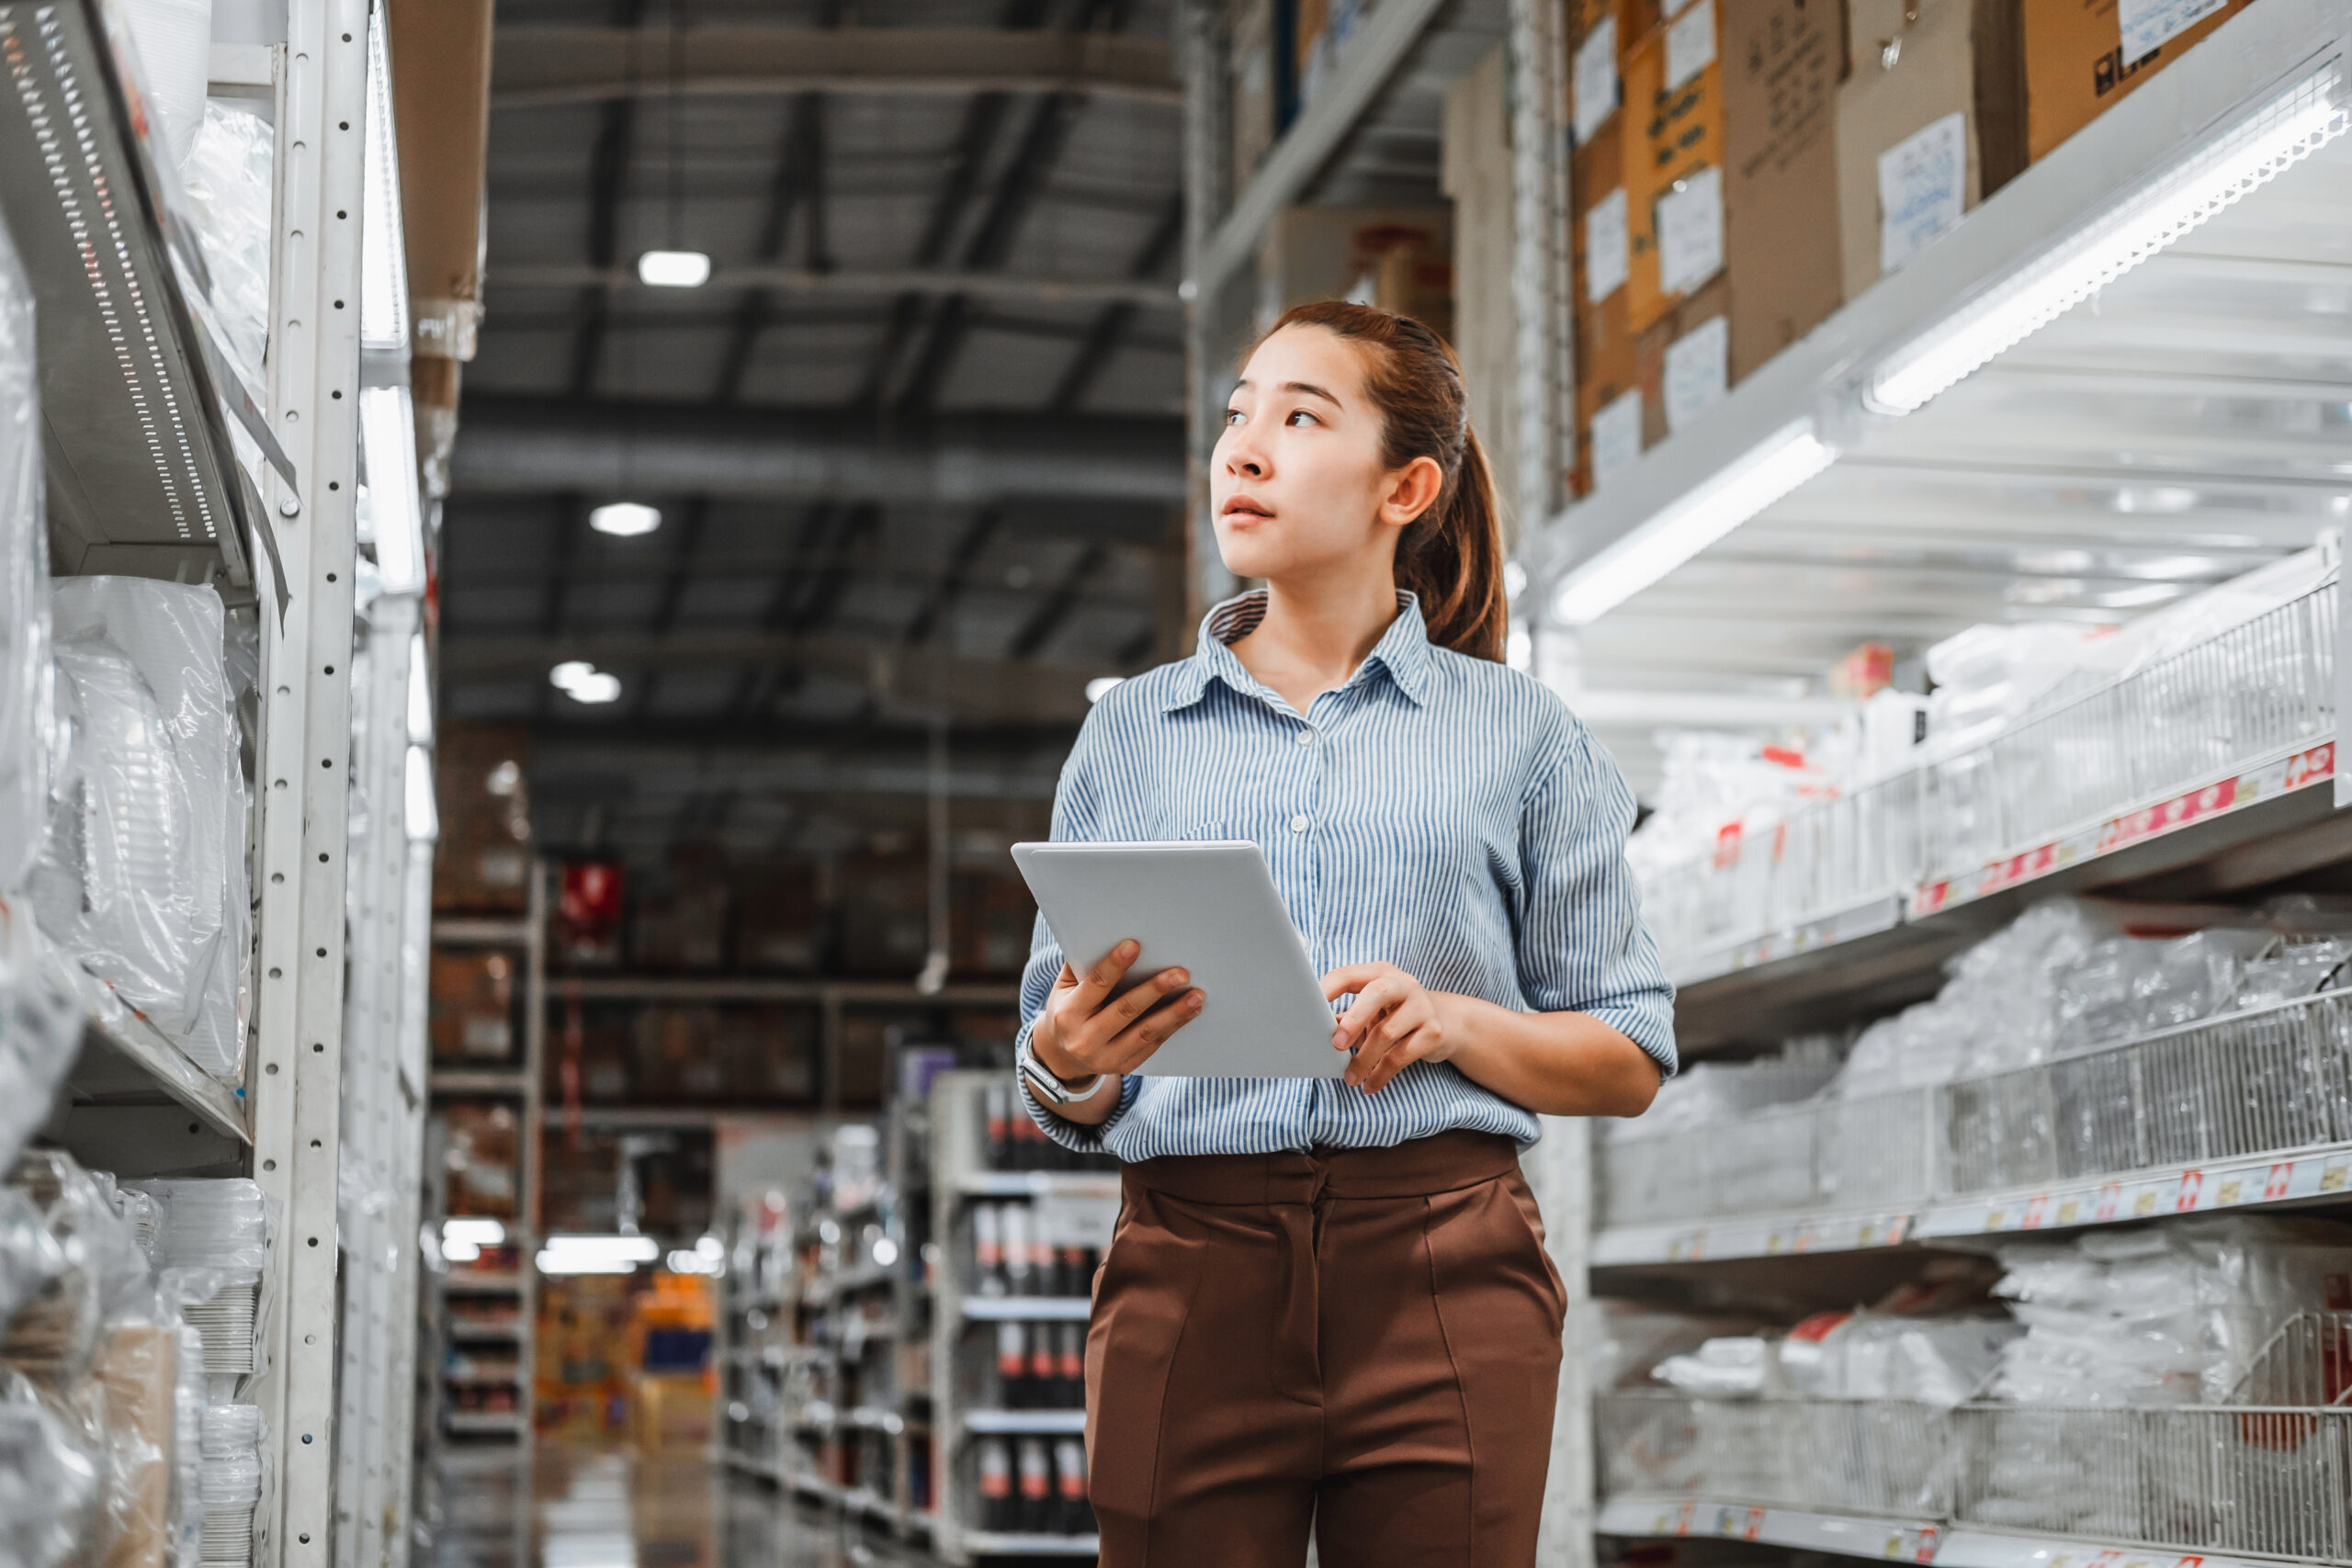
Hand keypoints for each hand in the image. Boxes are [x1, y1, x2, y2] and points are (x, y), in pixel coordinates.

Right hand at [1032, 939, 1204, 1080]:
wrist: (1063, 1058)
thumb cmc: (1068, 1010)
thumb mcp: (1064, 989)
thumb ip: (1082, 965)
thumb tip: (1105, 932)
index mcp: (1069, 1013)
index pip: (1096, 985)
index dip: (1115, 964)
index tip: (1135, 945)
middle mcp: (1085, 1039)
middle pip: (1126, 1010)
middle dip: (1155, 990)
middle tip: (1181, 973)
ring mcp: (1106, 1057)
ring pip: (1145, 1032)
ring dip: (1174, 1013)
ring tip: (1197, 996)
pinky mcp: (1125, 1066)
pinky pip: (1153, 1044)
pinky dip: (1174, 1027)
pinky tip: (1191, 1011)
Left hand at [1323, 962, 1455, 1092]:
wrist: (1448, 1023)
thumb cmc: (1396, 1015)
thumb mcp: (1373, 1010)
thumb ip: (1347, 1016)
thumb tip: (1316, 1033)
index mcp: (1380, 972)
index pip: (1348, 975)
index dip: (1326, 991)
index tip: (1308, 1011)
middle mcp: (1403, 984)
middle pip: (1376, 994)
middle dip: (1353, 1019)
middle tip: (1337, 1045)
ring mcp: (1422, 1006)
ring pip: (1387, 1033)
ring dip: (1364, 1059)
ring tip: (1350, 1078)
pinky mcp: (1434, 1032)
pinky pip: (1401, 1056)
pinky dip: (1381, 1074)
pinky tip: (1370, 1085)